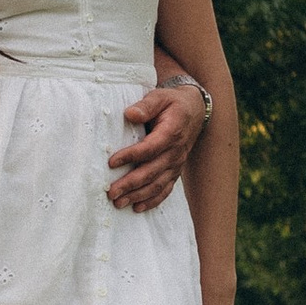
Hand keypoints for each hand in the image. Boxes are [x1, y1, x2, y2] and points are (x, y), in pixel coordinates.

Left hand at [108, 74, 207, 212]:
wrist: (194, 111)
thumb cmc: (172, 103)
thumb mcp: (160, 96)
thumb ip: (146, 105)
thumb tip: (130, 114)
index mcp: (171, 133)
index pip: (149, 148)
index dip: (131, 156)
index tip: (111, 162)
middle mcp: (175, 152)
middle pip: (151, 172)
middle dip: (130, 184)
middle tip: (111, 192)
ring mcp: (176, 164)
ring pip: (157, 184)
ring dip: (138, 196)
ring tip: (119, 203)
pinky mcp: (175, 171)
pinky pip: (165, 190)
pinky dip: (152, 201)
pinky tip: (137, 208)